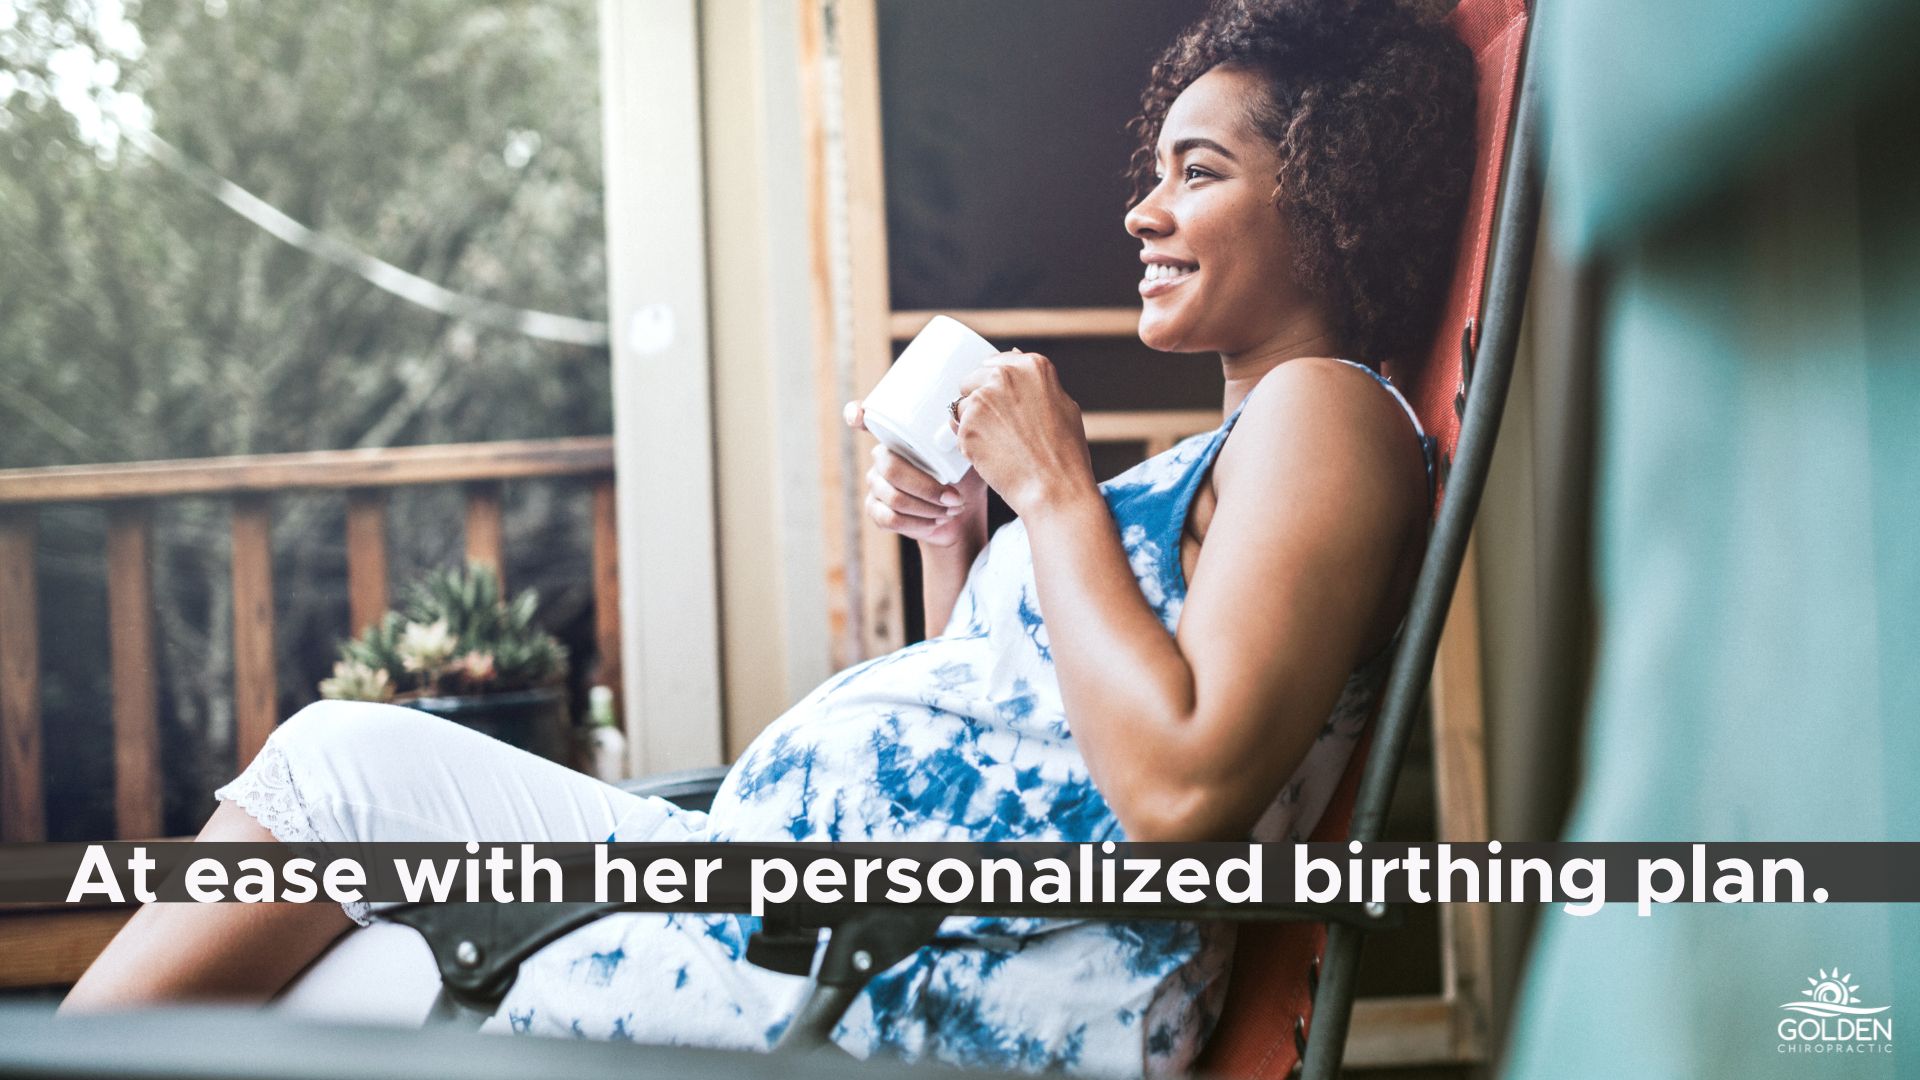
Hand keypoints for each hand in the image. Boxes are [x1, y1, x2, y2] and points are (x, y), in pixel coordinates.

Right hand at [845, 400, 987, 548]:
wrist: (961, 514)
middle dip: (927, 488)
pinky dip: (920, 522)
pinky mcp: (876, 509)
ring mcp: (876, 484)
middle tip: (954, 498)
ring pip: (895, 498)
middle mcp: (882, 457)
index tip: (859, 417)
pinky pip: (890, 518)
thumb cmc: (964, 478)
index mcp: (900, 436)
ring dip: (928, 508)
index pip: (866, 418)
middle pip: (891, 470)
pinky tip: (937, 520)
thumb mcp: (969, 456)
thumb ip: (963, 440)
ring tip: (953, 509)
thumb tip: (963, 424)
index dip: (856, 414)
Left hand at [950, 351, 1094, 516]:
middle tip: (1000, 431)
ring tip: (1000, 447)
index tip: (1001, 405)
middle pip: (972, 381)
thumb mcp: (1063, 405)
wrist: (1055, 489)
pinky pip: (958, 432)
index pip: (994, 364)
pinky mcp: (967, 425)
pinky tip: (993, 457)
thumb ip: (1037, 382)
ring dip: (972, 425)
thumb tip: (1016, 356)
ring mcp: (983, 399)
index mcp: (1032, 366)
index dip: (994, 387)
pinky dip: (969, 445)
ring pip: (962, 407)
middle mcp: (1005, 375)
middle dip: (979, 404)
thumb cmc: (1065, 453)